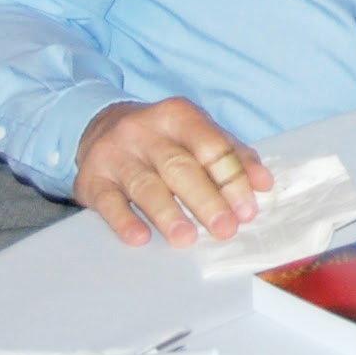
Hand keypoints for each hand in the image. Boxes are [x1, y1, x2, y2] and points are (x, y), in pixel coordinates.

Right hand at [72, 98, 273, 247]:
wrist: (101, 127)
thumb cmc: (164, 138)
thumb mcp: (198, 134)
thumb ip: (233, 155)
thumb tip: (264, 184)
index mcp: (179, 115)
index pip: (212, 147)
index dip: (232, 179)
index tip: (247, 210)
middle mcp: (145, 131)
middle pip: (181, 167)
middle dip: (206, 200)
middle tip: (225, 229)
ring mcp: (116, 154)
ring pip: (146, 185)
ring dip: (168, 214)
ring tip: (187, 238)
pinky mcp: (91, 179)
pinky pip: (108, 202)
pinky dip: (125, 221)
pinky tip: (140, 238)